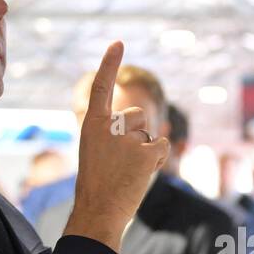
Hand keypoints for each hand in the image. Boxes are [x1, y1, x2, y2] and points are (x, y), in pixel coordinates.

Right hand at [64, 41, 169, 251]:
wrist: (98, 211)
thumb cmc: (97, 185)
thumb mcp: (96, 152)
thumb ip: (113, 135)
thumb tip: (148, 132)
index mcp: (91, 124)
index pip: (101, 87)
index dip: (110, 64)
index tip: (118, 43)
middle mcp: (109, 126)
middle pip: (136, 116)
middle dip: (136, 134)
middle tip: (121, 162)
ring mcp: (127, 139)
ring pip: (148, 134)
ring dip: (146, 150)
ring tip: (128, 171)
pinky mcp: (146, 153)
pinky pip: (162, 145)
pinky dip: (159, 157)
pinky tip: (143, 173)